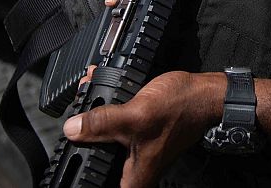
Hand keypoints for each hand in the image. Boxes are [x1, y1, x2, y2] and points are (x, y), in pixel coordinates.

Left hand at [62, 70, 222, 187]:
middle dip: (81, 139)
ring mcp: (135, 151)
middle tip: (72, 120)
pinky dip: (104, 110)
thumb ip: (102, 124)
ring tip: (83, 98)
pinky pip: (112, 126)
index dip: (81, 177)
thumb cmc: (181, 109)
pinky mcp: (137, 133)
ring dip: (90, 120)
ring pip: (102, 141)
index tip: (66, 166)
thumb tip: (71, 130)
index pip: (96, 186)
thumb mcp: (136, 115)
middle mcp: (134, 170)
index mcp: (134, 178)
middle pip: (95, 160)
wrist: (203, 92)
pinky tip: (97, 92)